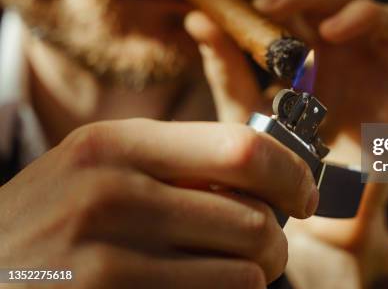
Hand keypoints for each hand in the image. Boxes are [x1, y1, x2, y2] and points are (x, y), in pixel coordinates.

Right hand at [0, 119, 318, 287]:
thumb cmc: (51, 217)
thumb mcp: (99, 166)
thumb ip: (177, 161)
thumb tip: (272, 173)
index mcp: (117, 144)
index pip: (242, 149)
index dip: (291, 173)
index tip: (305, 193)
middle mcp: (112, 194)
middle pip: (254, 218)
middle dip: (278, 236)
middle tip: (272, 243)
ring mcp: (108, 261)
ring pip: (244, 272)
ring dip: (253, 274)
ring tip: (231, 269)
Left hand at [186, 0, 387, 161]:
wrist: (323, 217)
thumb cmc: (283, 163)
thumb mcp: (246, 112)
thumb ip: (227, 67)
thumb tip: (197, 18)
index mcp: (297, 47)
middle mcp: (332, 44)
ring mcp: (364, 53)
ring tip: (270, 7)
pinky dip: (366, 18)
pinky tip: (331, 32)